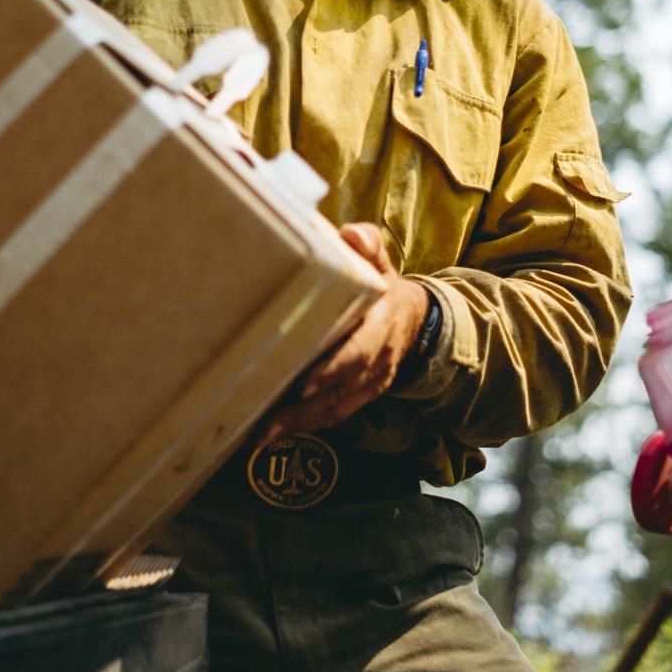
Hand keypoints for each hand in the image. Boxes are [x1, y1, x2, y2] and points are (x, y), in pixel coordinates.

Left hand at [255, 222, 428, 442]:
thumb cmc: (382, 284)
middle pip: (340, 391)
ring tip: (259, 436)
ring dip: (298, 424)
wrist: (412, 318)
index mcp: (381, 326)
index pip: (358, 353)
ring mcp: (370, 384)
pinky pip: (333, 415)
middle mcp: (378, 361)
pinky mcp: (359, 396)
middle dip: (303, 409)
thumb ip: (368, 244)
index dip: (332, 370)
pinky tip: (274, 434)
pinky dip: (305, 426)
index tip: (302, 384)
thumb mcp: (380, 260)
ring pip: (334, 409)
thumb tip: (352, 235)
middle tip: (265, 421)